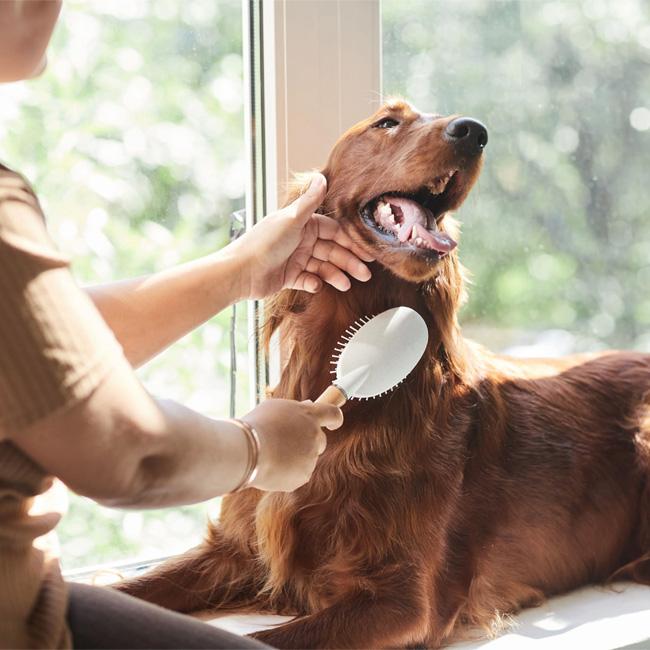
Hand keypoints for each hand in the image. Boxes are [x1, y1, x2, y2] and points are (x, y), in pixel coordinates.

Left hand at [234, 174, 374, 298]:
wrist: (240, 272)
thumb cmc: (264, 243)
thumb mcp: (291, 219)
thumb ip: (309, 201)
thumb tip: (321, 176)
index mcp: (302, 224)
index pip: (333, 232)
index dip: (350, 241)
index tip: (366, 252)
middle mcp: (300, 240)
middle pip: (331, 251)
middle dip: (348, 262)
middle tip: (365, 274)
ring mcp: (295, 259)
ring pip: (322, 267)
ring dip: (336, 275)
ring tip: (347, 285)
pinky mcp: (288, 277)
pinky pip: (308, 280)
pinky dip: (314, 283)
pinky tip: (318, 286)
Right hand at [240, 398, 341, 491]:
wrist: (246, 450)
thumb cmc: (256, 426)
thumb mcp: (274, 408)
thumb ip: (295, 408)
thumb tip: (309, 405)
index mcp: (309, 415)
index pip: (332, 414)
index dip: (335, 419)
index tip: (333, 424)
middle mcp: (314, 435)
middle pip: (320, 440)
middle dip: (309, 443)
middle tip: (289, 444)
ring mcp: (311, 456)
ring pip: (306, 458)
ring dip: (294, 458)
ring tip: (270, 455)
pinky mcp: (304, 475)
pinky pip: (297, 474)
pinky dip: (286, 473)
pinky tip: (271, 467)